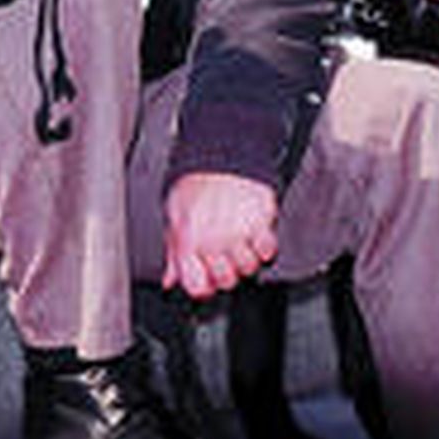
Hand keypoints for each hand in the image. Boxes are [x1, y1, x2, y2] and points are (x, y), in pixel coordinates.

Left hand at [161, 172, 278, 299]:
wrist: (226, 152)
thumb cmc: (198, 181)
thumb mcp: (175, 213)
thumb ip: (173, 250)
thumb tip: (170, 278)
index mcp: (188, 240)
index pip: (197, 286)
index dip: (203, 284)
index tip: (207, 276)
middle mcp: (213, 240)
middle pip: (226, 280)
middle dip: (226, 272)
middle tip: (225, 256)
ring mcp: (238, 232)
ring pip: (248, 268)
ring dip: (246, 259)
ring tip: (241, 243)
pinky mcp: (261, 222)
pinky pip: (268, 249)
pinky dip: (264, 247)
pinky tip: (257, 236)